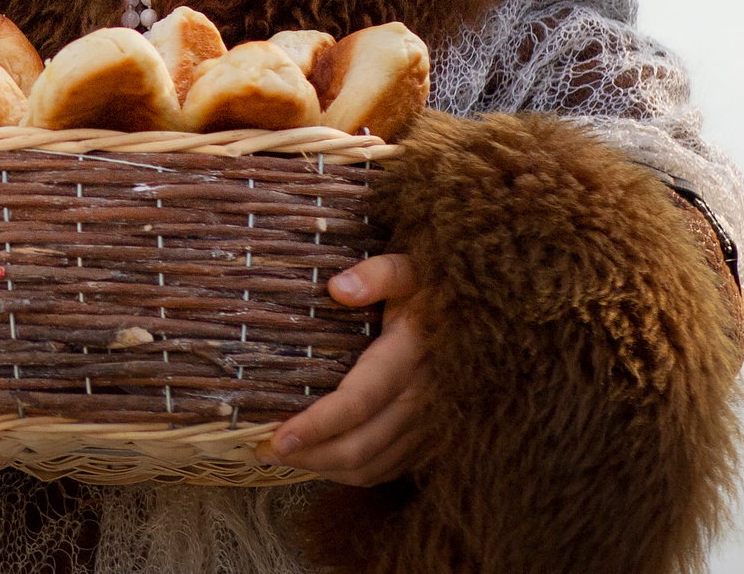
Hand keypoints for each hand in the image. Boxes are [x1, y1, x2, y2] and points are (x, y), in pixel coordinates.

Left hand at [267, 253, 427, 485]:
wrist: (482, 322)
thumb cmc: (431, 291)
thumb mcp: (410, 269)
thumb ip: (379, 274)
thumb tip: (338, 289)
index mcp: (410, 356)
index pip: (359, 402)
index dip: (317, 425)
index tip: (276, 438)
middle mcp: (421, 400)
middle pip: (358, 446)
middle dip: (307, 456)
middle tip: (261, 449)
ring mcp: (427, 427)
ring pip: (369, 466)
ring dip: (323, 468)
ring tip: (280, 456)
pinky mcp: (428, 442)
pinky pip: (385, 470)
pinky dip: (349, 473)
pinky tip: (318, 459)